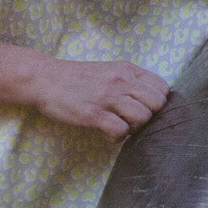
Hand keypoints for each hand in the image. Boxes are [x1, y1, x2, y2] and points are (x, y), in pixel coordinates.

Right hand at [30, 57, 169, 140]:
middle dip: (149, 116)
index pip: (162, 87)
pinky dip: (117, 138)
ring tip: (119, 127)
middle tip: (132, 120)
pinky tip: (107, 134)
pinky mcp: (93, 114)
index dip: (157, 102)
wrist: (45, 79)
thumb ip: (129, 81)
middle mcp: (122, 81)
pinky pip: (120, 131)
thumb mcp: (109, 70)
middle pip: (157, 104)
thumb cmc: (77, 77)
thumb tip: (149, 99)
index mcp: (127, 70)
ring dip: (133, 128)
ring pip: (142, 118)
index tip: (144, 108)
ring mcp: (108, 97)